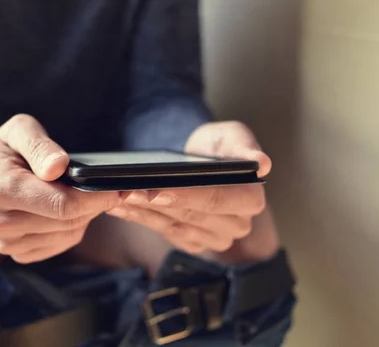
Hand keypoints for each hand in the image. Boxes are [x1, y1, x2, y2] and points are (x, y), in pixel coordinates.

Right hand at [0, 114, 119, 262]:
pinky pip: (62, 243)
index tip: (117, 187)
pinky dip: (73, 227)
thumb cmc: (10, 149)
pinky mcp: (19, 253)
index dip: (95, 197)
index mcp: (0, 190)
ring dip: (84, 215)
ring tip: (83, 194)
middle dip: (93, 204)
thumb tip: (57, 166)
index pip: (61, 204)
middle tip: (109, 188)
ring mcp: (7, 242)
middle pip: (68, 221)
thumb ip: (39, 145)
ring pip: (68, 234)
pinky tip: (67, 210)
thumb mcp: (20, 130)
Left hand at [108, 121, 270, 255]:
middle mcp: (237, 224)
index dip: (186, 196)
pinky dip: (140, 219)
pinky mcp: (194, 243)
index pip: (216, 199)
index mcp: (250, 198)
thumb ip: (244, 146)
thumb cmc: (216, 145)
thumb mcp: (230, 135)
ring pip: (173, 226)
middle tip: (124, 191)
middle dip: (155, 203)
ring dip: (142, 213)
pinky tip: (120, 208)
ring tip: (117, 197)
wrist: (200, 160)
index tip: (157, 190)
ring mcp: (215, 238)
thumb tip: (261, 163)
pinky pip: (165, 233)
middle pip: (190, 215)